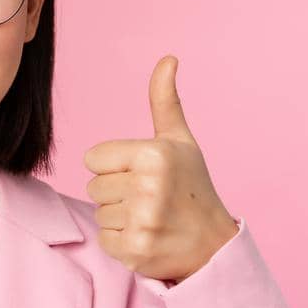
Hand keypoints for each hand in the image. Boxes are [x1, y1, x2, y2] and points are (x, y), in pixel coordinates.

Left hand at [83, 55, 239, 283]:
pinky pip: (104, 239)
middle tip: (150, 198)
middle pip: (93, 186)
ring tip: (151, 217)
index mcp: (153, 155)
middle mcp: (148, 187)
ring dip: (119, 217)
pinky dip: (121, 241)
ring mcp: (142, 221)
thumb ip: (164, 101)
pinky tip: (148, 237)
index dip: (114, 166)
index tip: (143, 174)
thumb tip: (168, 58)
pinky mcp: (135, 249)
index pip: (92, 158)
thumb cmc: (192, 187)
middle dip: (117, 192)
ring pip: (98, 212)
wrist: (214, 245)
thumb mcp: (180, 141)